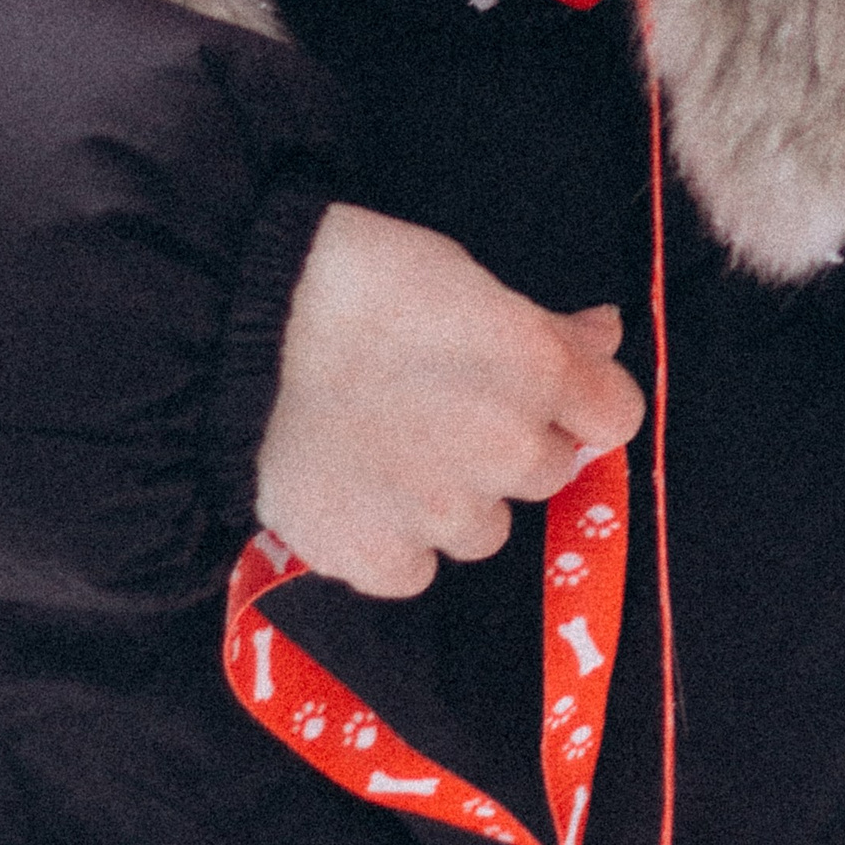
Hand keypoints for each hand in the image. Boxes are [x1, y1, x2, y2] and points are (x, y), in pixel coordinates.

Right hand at [253, 204, 644, 597]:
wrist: (228, 335)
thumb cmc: (351, 281)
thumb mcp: (462, 277)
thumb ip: (543, 327)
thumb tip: (601, 336)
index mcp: (537, 372)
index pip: (616, 417)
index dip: (581, 402)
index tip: (544, 392)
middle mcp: (506, 451)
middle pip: (549, 472)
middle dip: (509, 448)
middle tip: (440, 411)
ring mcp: (444, 514)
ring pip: (483, 528)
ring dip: (451, 500)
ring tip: (386, 450)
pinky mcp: (381, 560)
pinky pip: (413, 567)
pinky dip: (390, 541)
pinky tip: (353, 491)